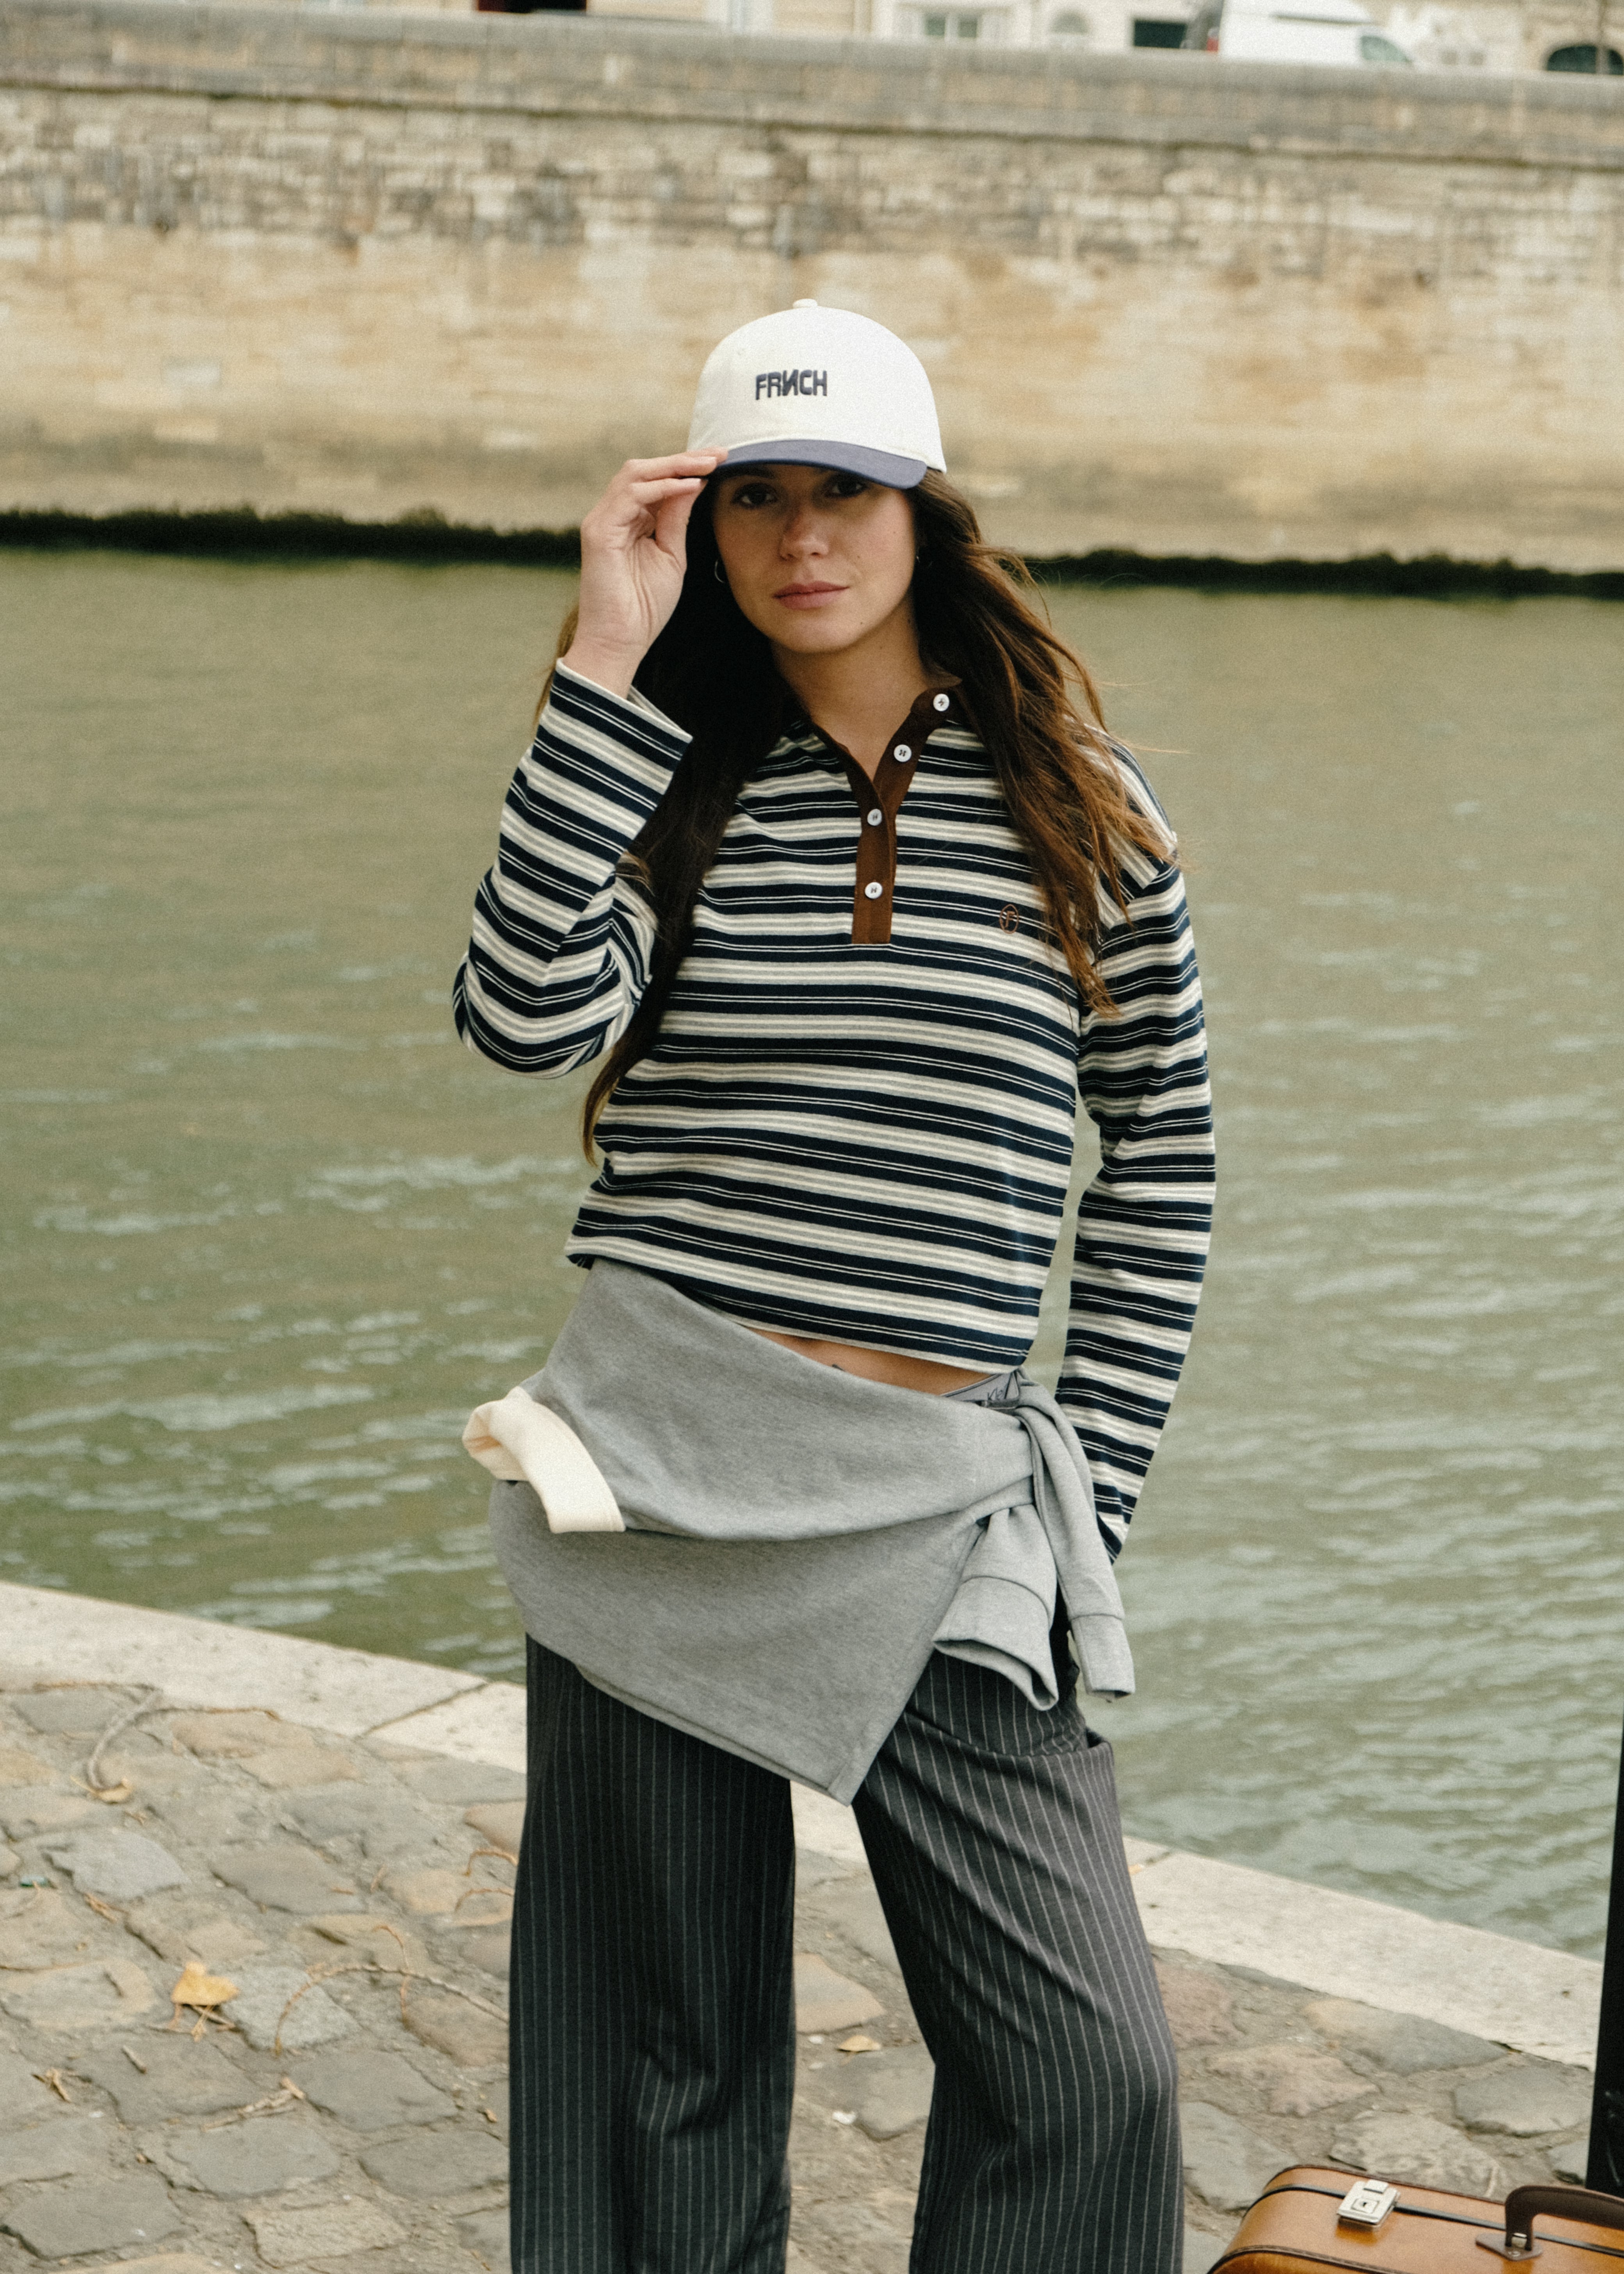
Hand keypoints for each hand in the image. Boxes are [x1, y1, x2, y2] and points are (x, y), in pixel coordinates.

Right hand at [562, 452, 723, 697]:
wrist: (620, 642)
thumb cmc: (644, 608)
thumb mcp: (671, 556)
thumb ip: (676, 520)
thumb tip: (692, 484)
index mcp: (629, 521)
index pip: (656, 481)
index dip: (687, 467)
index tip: (720, 461)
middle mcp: (612, 515)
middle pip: (644, 469)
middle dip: (683, 459)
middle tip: (718, 454)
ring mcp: (602, 521)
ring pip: (635, 474)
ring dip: (674, 466)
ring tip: (706, 464)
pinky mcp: (598, 532)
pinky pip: (630, 496)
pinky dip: (661, 488)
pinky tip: (688, 486)